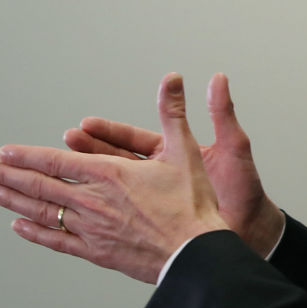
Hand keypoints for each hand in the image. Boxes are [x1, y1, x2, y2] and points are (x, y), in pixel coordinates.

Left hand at [0, 73, 229, 282]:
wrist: (195, 253)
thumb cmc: (192, 205)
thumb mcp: (185, 150)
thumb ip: (173, 112)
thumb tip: (173, 80)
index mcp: (109, 174)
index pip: (55, 162)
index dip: (26, 156)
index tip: (5, 153)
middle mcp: (93, 201)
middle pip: (40, 186)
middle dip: (8, 176)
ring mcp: (91, 228)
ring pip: (43, 212)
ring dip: (14, 201)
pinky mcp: (97, 251)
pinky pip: (58, 241)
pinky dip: (36, 233)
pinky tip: (20, 227)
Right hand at [64, 73, 284, 257]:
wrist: (253, 230)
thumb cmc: (246, 190)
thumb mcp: (233, 147)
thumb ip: (222, 112)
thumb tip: (219, 77)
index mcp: (174, 155)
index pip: (132, 140)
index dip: (108, 133)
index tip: (84, 126)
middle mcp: (160, 177)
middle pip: (114, 162)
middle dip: (86, 153)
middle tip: (62, 144)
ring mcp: (154, 202)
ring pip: (110, 190)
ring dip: (83, 183)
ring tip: (53, 174)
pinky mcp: (151, 226)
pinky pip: (116, 220)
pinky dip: (91, 218)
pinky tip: (66, 215)